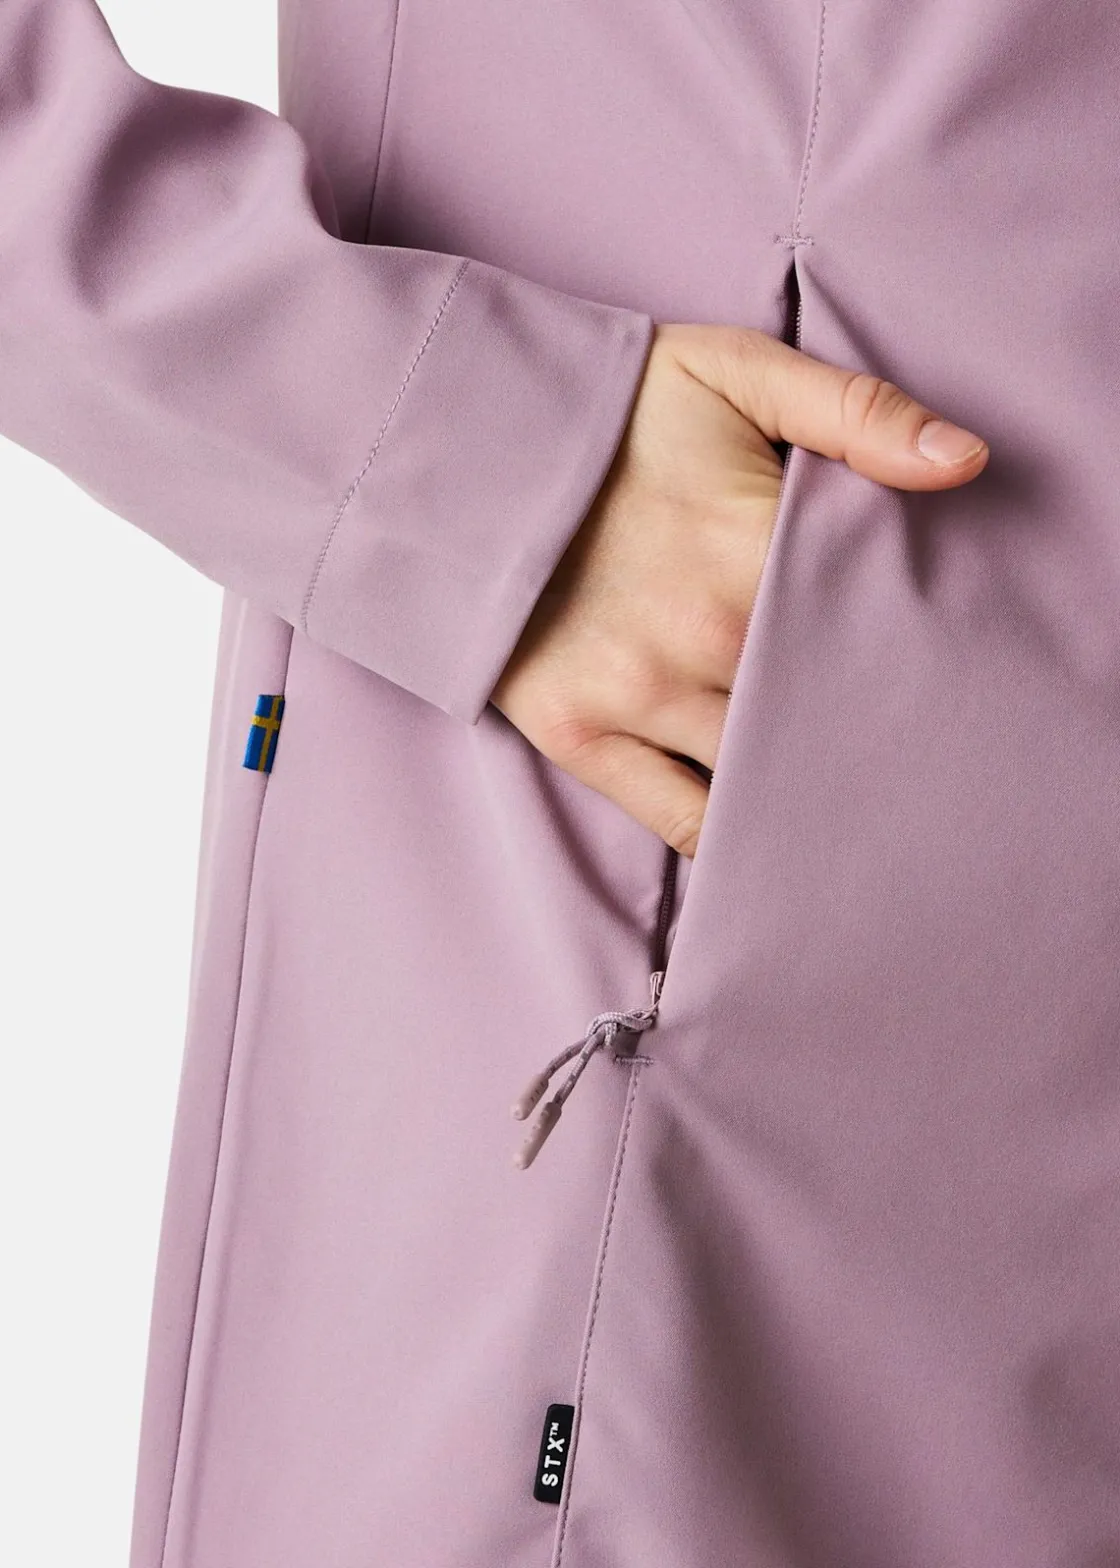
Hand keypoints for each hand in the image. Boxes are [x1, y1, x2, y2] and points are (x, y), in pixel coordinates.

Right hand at [490, 322, 988, 857]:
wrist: (453, 447)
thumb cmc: (604, 409)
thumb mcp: (733, 372)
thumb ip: (855, 412)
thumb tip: (966, 463)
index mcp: (750, 548)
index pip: (873, 630)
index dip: (913, 649)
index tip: (938, 659)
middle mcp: (699, 637)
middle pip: (827, 713)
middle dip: (868, 724)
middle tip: (911, 739)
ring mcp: (634, 695)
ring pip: (763, 774)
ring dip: (809, 782)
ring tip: (853, 789)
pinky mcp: (578, 734)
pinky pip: (683, 820)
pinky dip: (734, 836)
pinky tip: (773, 829)